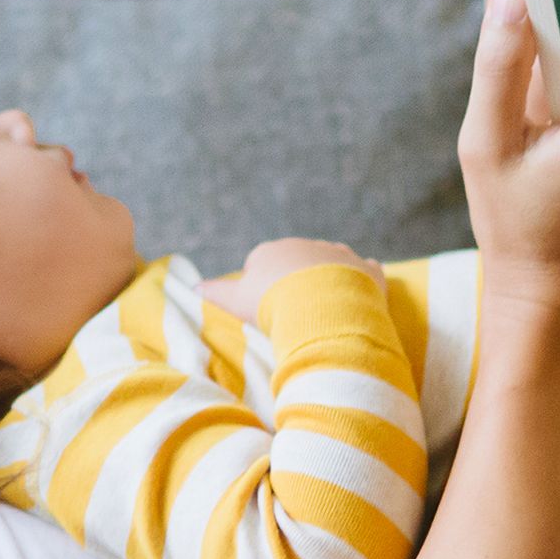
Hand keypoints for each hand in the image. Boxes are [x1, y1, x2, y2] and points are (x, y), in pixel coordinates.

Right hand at [199, 238, 374, 323]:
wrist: (320, 307)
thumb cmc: (272, 304)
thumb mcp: (234, 300)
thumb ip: (213, 293)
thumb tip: (192, 287)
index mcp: (273, 251)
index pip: (261, 264)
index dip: (261, 287)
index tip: (264, 308)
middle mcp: (307, 246)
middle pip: (298, 263)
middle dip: (296, 282)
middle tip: (294, 312)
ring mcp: (339, 254)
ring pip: (332, 263)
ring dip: (330, 279)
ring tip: (326, 309)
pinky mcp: (366, 269)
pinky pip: (366, 272)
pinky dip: (364, 282)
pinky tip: (360, 299)